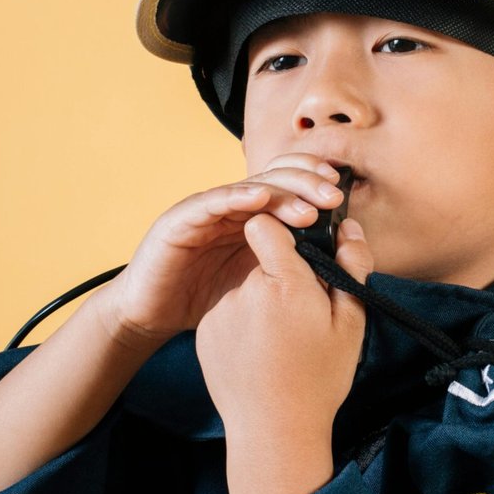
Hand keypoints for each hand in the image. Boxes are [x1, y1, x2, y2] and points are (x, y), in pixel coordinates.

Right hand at [103, 153, 348, 355]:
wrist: (152, 313)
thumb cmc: (207, 296)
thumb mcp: (257, 279)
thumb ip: (287, 260)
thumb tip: (337, 254)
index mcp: (253, 216)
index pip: (288, 186)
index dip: (313, 182)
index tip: (341, 196)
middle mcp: (232, 206)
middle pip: (274, 179)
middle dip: (307, 184)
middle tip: (334, 198)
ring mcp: (207, 209)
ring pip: (248, 188)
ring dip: (281, 193)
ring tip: (308, 208)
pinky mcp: (180, 220)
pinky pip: (210, 203)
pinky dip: (235, 197)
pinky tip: (259, 198)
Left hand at [194, 211, 374, 442]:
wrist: (274, 431)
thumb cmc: (320, 379)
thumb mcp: (351, 323)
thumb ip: (352, 267)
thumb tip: (348, 227)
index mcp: (284, 283)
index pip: (267, 226)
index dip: (283, 234)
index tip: (298, 255)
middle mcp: (245, 292)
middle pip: (262, 262)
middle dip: (281, 279)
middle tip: (302, 318)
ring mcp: (221, 313)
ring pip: (245, 289)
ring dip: (261, 303)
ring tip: (280, 343)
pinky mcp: (206, 332)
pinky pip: (228, 313)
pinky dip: (243, 325)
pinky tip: (259, 355)